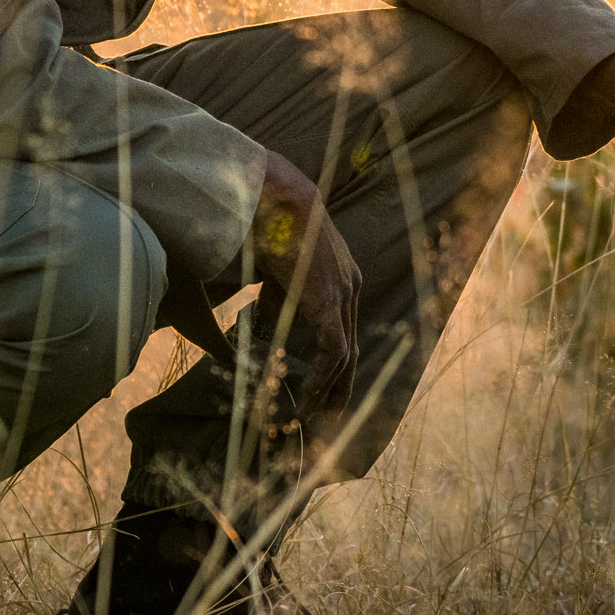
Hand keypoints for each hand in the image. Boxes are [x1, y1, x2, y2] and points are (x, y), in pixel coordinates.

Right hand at [247, 151, 360, 424]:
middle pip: (349, 350)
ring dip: (326, 391)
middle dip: (338, 388)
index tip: (321, 391)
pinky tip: (304, 400)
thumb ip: (277, 297)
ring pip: (343, 357)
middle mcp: (350, 286)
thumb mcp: (274, 270)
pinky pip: (332, 352)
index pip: (343, 331)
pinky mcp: (330, 300)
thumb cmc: (265, 223)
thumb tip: (265, 324)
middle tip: (325, 420)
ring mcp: (344, 293)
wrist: (273, 194)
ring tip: (308, 418)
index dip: (333, 365)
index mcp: (340, 277)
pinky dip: (320, 381)